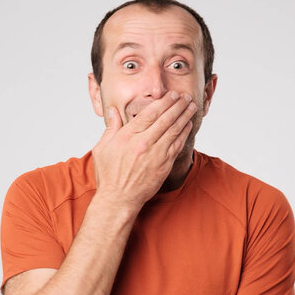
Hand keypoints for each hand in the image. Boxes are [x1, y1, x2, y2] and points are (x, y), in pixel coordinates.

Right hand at [91, 91, 195, 210]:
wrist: (119, 199)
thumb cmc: (109, 175)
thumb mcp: (102, 148)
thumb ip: (111, 128)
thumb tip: (113, 111)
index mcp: (128, 136)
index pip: (150, 113)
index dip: (164, 102)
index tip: (171, 95)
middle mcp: (143, 143)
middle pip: (165, 119)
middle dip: (178, 105)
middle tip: (185, 96)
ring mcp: (156, 154)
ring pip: (174, 130)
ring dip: (185, 116)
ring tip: (192, 106)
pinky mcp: (164, 165)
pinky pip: (177, 145)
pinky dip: (184, 133)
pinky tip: (188, 125)